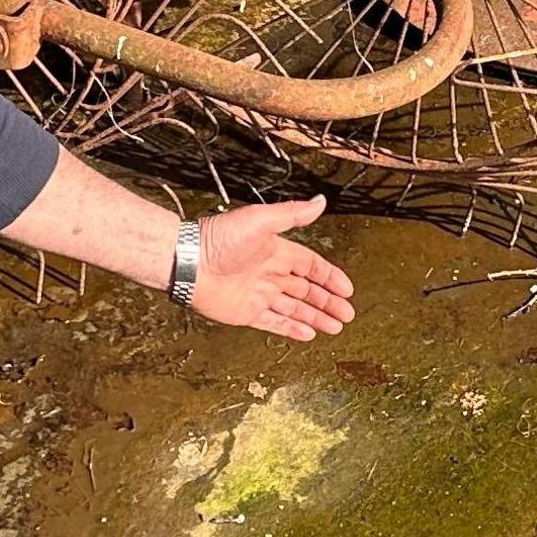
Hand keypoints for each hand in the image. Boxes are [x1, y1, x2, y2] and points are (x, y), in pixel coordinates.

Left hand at [190, 196, 355, 341]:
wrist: (188, 262)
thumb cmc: (220, 238)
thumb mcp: (260, 221)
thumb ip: (292, 214)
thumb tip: (321, 201)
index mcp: (276, 251)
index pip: (310, 266)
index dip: (329, 277)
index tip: (347, 289)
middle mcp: (269, 274)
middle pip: (306, 290)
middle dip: (328, 302)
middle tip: (348, 314)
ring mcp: (258, 295)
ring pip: (294, 309)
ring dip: (315, 317)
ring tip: (336, 327)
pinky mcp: (245, 312)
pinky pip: (273, 323)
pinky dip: (291, 328)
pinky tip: (309, 334)